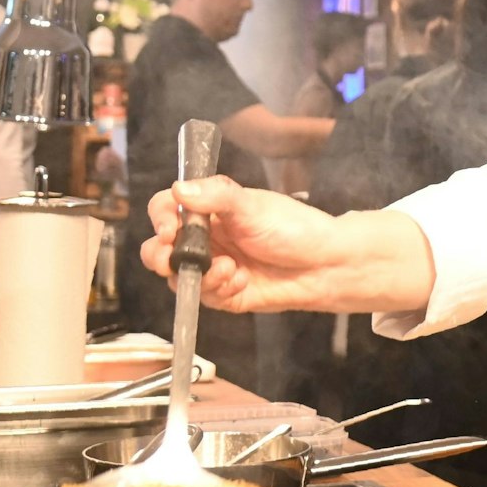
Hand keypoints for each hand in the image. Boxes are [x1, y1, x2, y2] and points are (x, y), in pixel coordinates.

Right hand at [140, 176, 434, 315]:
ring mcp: (213, 267)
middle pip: (160, 249)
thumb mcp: (253, 206)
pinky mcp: (224, 294)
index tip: (169, 229)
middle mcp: (206, 238)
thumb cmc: (294, 228)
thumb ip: (216, 196)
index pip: (166, 208)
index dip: (160, 218)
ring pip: (178, 278)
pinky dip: (219, 290)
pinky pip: (204, 297)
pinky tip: (242, 280)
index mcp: (209, 210)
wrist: (326, 265)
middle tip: (177, 260)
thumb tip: (180, 189)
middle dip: (163, 257)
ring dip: (198, 276)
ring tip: (230, 269)